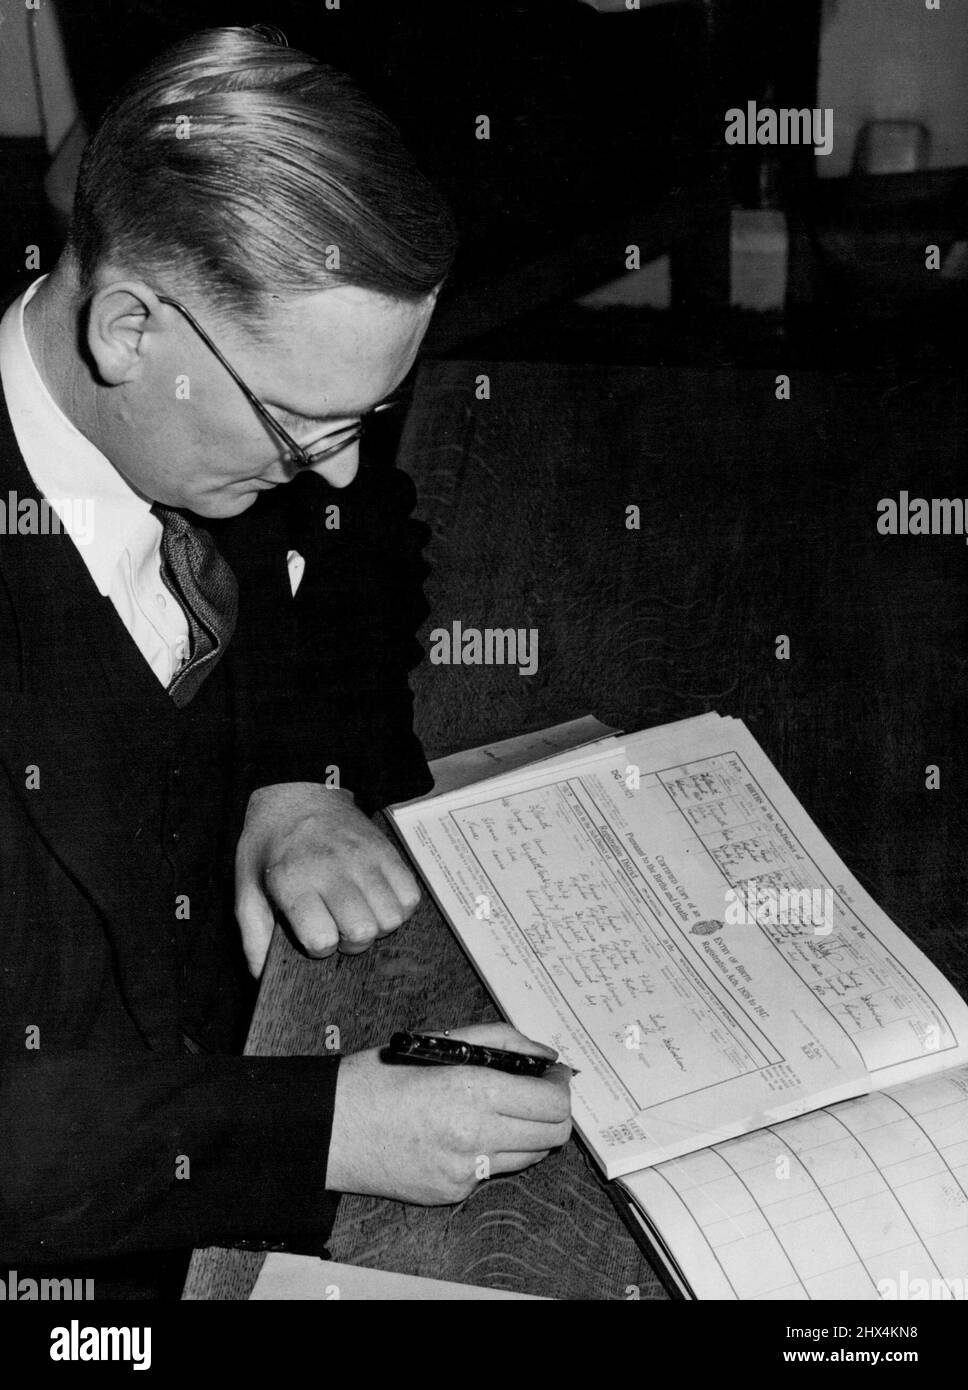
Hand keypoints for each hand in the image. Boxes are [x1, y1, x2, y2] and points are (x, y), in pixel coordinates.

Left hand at [235, 782, 420, 976]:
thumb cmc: (271, 845)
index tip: (312, 933)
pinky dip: (398, 907)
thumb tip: (262, 976)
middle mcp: (332, 868)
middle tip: (338, 927)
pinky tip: (376, 900)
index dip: (319, 947)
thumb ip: (253, 935)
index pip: (322, 939)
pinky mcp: (387, 851)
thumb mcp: (247, 886)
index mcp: (293, 880)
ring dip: (377, 925)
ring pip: (391, 917)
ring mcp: (364, 858)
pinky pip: (410, 896)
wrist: (298, 793)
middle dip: (351, 941)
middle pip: (363, 931)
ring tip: (358, 912)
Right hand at [326, 1023, 572, 1203]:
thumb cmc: (378, 1078)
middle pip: (553, 1135)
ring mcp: (465, 1171)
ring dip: (527, 1133)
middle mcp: (475, 1136)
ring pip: (531, 1156)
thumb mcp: (438, 1041)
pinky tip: (464, 1131)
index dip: (560, 1087)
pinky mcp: (453, 1192)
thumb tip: (543, 1054)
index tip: (552, 1076)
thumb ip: (498, 1040)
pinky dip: (492, 1150)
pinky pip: (494, 1171)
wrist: (329, 1129)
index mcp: (472, 1091)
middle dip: (552, 1112)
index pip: (552, 1103)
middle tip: (534, 1093)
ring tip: (498, 1109)